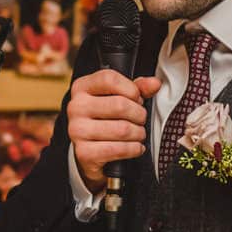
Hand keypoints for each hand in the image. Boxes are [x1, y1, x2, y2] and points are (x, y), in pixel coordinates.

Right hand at [67, 69, 162, 191]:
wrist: (89, 152)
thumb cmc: (105, 119)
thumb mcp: (119, 98)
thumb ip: (138, 88)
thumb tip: (155, 83)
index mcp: (82, 88)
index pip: (109, 79)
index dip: (131, 89)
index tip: (137, 98)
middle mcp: (76, 107)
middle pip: (120, 105)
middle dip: (139, 114)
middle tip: (140, 119)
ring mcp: (78, 130)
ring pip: (123, 129)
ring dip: (138, 133)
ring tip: (138, 134)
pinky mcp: (84, 153)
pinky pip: (119, 149)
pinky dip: (134, 149)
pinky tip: (135, 147)